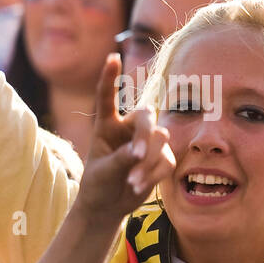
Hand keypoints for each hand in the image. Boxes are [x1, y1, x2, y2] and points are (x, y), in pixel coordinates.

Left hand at [78, 54, 175, 219]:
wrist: (106, 205)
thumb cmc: (97, 184)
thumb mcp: (103, 173)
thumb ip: (120, 160)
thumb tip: (139, 152)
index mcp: (106, 126)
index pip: (107, 99)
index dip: (109, 78)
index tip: (112, 57)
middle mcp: (127, 128)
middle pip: (145, 117)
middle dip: (144, 135)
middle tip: (136, 155)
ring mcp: (147, 142)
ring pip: (159, 139)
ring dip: (148, 162)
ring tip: (131, 182)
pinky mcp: (161, 157)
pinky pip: (165, 160)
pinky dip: (153, 173)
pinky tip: (138, 187)